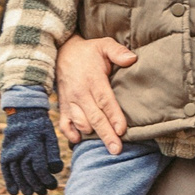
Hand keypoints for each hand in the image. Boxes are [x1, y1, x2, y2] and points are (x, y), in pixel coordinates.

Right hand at [1, 107, 62, 194]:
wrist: (23, 114)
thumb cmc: (41, 127)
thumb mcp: (51, 136)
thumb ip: (53, 154)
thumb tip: (56, 170)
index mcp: (34, 146)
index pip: (40, 170)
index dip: (47, 180)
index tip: (53, 185)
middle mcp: (21, 151)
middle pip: (29, 174)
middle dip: (37, 186)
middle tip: (44, 192)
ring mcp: (11, 153)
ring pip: (17, 175)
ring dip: (24, 186)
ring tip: (31, 193)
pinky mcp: (5, 154)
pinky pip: (6, 171)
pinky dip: (9, 182)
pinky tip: (14, 192)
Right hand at [55, 34, 133, 153]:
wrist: (62, 52)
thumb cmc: (89, 51)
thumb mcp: (104, 45)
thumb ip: (118, 51)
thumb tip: (132, 59)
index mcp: (92, 79)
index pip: (104, 100)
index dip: (113, 116)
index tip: (122, 130)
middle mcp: (80, 93)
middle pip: (94, 117)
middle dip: (106, 134)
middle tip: (117, 150)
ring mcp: (70, 101)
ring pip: (80, 122)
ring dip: (91, 135)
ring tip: (106, 146)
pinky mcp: (63, 106)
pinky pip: (64, 124)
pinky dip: (71, 134)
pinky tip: (80, 140)